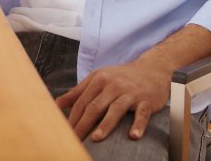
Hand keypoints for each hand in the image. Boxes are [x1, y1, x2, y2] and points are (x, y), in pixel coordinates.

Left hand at [54, 57, 172, 142]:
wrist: (152, 69)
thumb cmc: (121, 77)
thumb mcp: (98, 79)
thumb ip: (78, 92)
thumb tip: (58, 103)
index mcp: (99, 79)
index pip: (82, 102)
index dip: (72, 118)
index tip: (65, 133)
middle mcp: (113, 85)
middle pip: (95, 107)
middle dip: (83, 125)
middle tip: (75, 140)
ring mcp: (130, 93)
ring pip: (116, 109)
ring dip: (105, 124)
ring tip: (96, 138)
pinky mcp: (146, 100)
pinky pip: (142, 114)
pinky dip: (138, 125)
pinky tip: (133, 135)